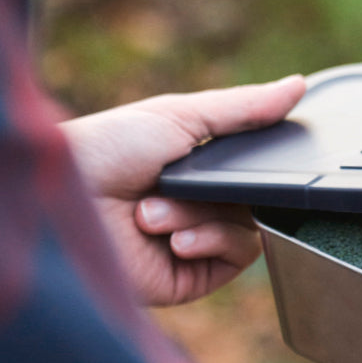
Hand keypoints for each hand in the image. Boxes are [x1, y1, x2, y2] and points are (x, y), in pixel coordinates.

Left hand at [60, 75, 305, 306]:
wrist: (63, 203)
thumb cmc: (105, 149)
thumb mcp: (179, 115)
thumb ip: (244, 108)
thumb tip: (299, 85)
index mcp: (193, 167)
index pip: (250, 167)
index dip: (260, 160)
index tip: (267, 148)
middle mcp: (196, 206)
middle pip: (255, 197)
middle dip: (223, 188)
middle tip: (188, 180)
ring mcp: (194, 242)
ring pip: (249, 226)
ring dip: (203, 215)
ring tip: (150, 213)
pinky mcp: (190, 277)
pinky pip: (236, 256)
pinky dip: (211, 240)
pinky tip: (172, 238)